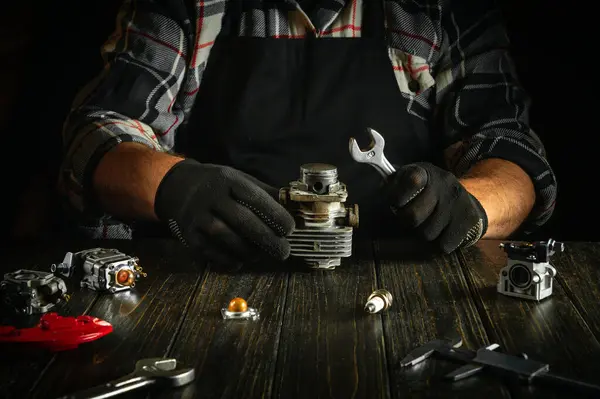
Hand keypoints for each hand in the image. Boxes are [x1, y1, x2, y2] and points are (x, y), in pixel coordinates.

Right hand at [154, 159, 294, 266]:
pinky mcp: (189, 235)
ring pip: (227, 238)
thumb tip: (293, 208)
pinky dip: (230, 260)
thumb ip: (264, 193)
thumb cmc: (218, 185)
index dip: (274, 214)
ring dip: (250, 251)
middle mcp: (211, 197)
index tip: (290, 229)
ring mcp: (198, 217)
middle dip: (267, 238)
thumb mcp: (240, 180)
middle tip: (284, 251)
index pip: (255, 198)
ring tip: (262, 255)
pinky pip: (212, 252)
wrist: (177, 187)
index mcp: (228, 180)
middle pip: (242, 221)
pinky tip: (242, 261)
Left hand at [386, 162, 487, 252]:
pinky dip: (439, 244)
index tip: (396, 203)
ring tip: (427, 224)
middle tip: (410, 219)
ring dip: (423, 234)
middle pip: (413, 217)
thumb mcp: (406, 181)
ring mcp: (458, 200)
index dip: (397, 197)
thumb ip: (390, 187)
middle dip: (407, 222)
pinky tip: (441, 233)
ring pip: (427, 234)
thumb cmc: (423, 192)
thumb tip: (380, 193)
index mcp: (424, 171)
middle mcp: (444, 182)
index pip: (411, 180)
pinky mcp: (469, 218)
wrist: (461, 197)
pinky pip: (444, 245)